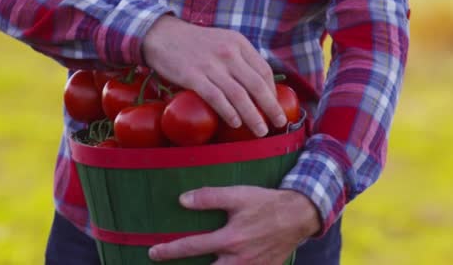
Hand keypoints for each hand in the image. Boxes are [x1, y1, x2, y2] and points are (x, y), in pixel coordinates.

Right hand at [143, 15, 286, 136]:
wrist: (162, 35)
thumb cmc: (195, 42)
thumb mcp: (223, 40)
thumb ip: (239, 57)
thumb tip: (257, 83)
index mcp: (238, 43)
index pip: (264, 70)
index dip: (272, 91)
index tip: (275, 106)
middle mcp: (228, 53)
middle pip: (256, 85)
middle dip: (271, 107)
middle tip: (279, 123)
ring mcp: (211, 65)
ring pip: (239, 95)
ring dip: (253, 116)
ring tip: (261, 130)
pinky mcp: (193, 76)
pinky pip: (216, 98)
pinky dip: (228, 112)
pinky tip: (236, 123)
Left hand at [148, 186, 320, 264]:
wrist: (298, 216)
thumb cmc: (266, 203)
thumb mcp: (238, 195)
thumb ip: (210, 197)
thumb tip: (182, 200)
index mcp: (230, 240)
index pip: (192, 247)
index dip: (169, 251)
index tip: (153, 252)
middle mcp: (238, 259)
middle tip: (166, 263)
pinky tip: (223, 264)